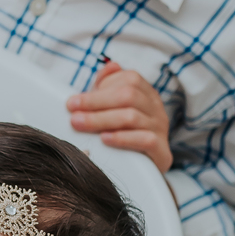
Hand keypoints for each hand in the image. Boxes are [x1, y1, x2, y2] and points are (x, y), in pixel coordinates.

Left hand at [66, 60, 172, 174]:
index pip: (130, 79)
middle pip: (129, 96)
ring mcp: (161, 129)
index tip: (74, 100)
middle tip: (72, 111)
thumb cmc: (126, 134)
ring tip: (79, 123)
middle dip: (96, 103)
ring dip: (101, 119)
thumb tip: (109, 66)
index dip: (101, 88)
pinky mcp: (162, 152)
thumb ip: (109, 87)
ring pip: (132, 117)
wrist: (146, 169)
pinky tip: (104, 139)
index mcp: (147, 94)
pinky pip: (145, 140)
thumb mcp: (115, 108)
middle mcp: (156, 109)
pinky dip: (122, 138)